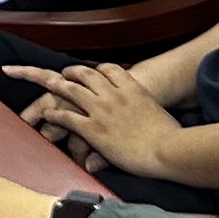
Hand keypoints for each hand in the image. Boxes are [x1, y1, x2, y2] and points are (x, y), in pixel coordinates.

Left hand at [16, 61, 181, 180]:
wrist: (169, 149)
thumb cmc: (170, 135)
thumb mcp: (156, 115)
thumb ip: (143, 112)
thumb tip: (142, 118)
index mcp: (132, 88)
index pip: (110, 69)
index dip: (98, 69)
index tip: (93, 71)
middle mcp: (114, 94)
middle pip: (85, 74)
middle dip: (72, 72)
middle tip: (63, 73)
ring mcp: (101, 110)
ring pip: (71, 90)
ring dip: (56, 86)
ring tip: (48, 86)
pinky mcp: (93, 129)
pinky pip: (67, 117)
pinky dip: (54, 115)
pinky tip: (48, 116)